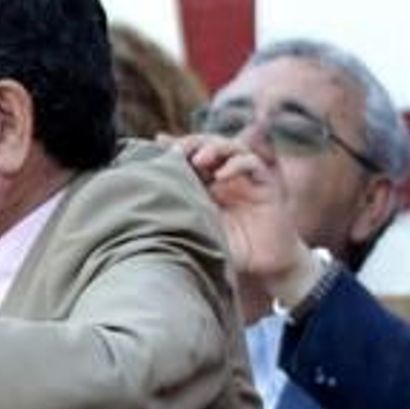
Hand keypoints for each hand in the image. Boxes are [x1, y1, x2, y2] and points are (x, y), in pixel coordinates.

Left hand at [173, 135, 316, 308]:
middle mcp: (225, 177)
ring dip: (214, 148)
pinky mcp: (265, 187)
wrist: (262, 266)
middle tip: (178, 151)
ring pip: (232, 148)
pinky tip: (222, 176)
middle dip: (194, 142)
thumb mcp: (193, 228)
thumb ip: (175, 208)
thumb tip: (144, 195)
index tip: (158, 146)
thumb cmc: (225, 249)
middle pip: (210, 144)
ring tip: (199, 160)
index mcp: (204, 183)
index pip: (191, 152)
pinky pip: (253, 165)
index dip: (177, 146)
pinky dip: (237, 164)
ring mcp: (245, 179)